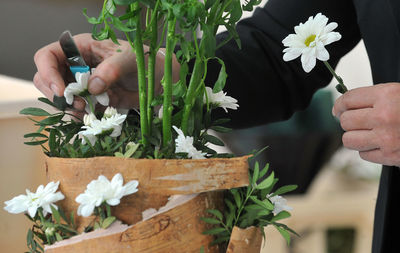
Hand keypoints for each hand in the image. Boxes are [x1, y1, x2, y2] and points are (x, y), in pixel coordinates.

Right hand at [34, 33, 172, 111]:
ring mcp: (81, 84)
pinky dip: (79, 116)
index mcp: (80, 47)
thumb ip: (112, 69)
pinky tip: (93, 115)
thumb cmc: (145, 62)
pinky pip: (74, 109)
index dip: (48, 72)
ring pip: (58, 97)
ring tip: (87, 111)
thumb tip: (91, 86)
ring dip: (68, 107)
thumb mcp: (130, 59)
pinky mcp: (90, 100)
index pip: (47, 56)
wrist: (159, 80)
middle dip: (57, 94)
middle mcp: (76, 65)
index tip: (61, 90)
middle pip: (46, 79)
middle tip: (78, 105)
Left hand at [333, 83, 399, 165]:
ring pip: (349, 140)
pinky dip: (368, 150)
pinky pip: (364, 154)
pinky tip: (379, 144)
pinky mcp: (391, 156)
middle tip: (356, 121)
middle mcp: (384, 116)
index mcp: (387, 95)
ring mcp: (387, 138)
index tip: (339, 109)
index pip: (348, 100)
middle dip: (348, 121)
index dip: (340, 105)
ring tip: (365, 133)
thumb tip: (346, 105)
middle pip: (345, 121)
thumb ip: (375, 97)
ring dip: (354, 137)